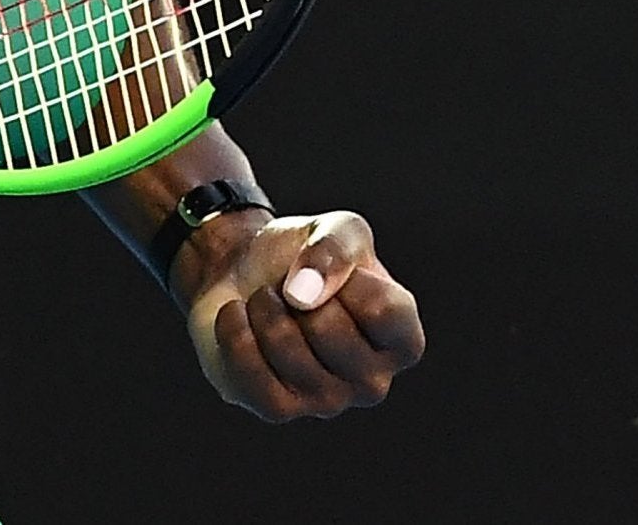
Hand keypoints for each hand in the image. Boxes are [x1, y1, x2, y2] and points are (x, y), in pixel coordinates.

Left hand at [183, 210, 423, 420]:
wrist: (244, 270)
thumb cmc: (303, 255)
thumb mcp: (338, 229)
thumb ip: (337, 248)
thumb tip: (305, 295)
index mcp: (402, 340)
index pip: (383, 311)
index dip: (345, 276)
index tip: (328, 264)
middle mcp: (374, 380)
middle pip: (329, 330)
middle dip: (294, 290)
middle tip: (289, 286)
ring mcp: (329, 401)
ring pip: (287, 350)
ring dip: (263, 307)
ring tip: (266, 299)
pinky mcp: (280, 409)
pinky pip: (253, 376)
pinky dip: (236, 335)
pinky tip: (238, 316)